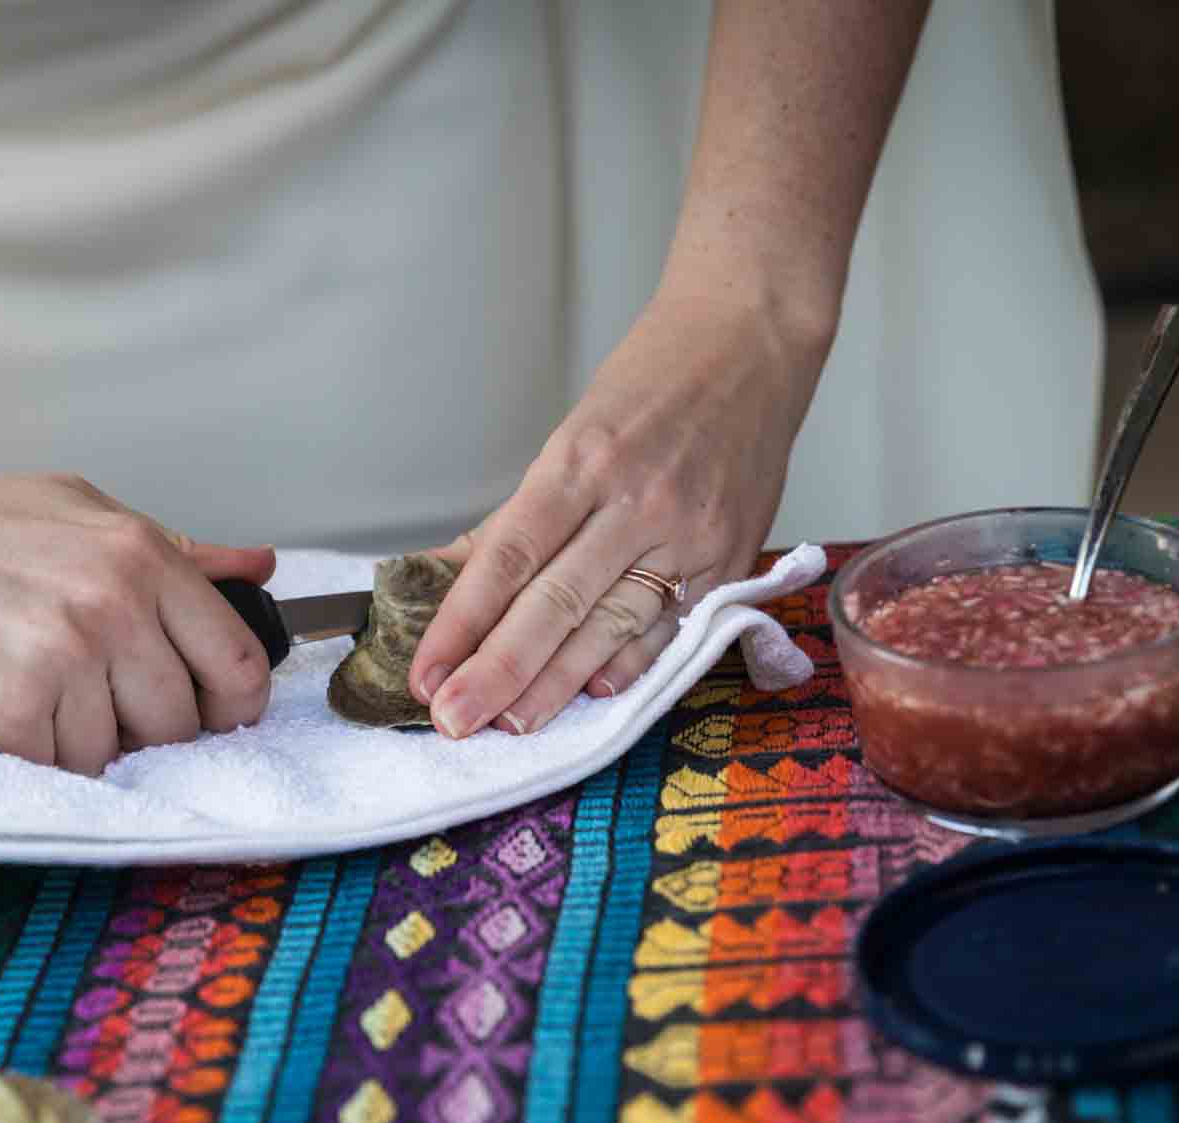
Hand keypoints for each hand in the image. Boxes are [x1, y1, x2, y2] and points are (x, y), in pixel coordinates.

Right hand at [0, 465, 275, 774]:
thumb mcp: (78, 511)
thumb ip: (174, 549)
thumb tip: (258, 569)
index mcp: (138, 557)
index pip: (235, 661)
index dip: (233, 702)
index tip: (214, 711)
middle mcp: (106, 609)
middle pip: (178, 722)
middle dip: (143, 724)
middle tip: (89, 695)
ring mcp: (54, 665)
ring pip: (111, 755)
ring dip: (76, 739)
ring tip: (26, 687)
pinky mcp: (1, 716)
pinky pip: (52, 771)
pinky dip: (28, 754)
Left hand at [408, 286, 829, 738]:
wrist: (753, 340)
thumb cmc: (653, 379)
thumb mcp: (571, 434)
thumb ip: (517, 519)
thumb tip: (446, 577)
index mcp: (581, 461)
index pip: (506, 559)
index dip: (460, 623)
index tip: (425, 671)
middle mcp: (635, 501)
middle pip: (554, 603)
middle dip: (498, 670)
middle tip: (453, 721)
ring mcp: (687, 532)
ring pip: (611, 625)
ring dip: (557, 684)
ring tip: (511, 726)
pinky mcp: (730, 554)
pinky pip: (672, 625)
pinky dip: (632, 665)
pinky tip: (595, 696)